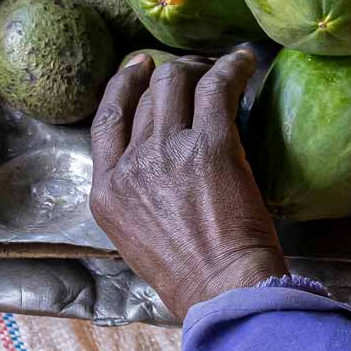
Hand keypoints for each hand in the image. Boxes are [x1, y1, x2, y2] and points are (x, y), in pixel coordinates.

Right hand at [89, 50, 288, 318]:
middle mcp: (130, 165)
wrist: (223, 291)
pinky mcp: (209, 145)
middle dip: (170, 75)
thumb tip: (156, 169)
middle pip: (144, 97)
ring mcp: (166, 151)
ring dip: (198, 67)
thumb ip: (137, 198)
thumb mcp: (138, 239)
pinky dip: (232, 67)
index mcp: (107, 191)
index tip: (139, 68)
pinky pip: (217, 88)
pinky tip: (245, 60)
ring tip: (219, 64)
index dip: (122, 87)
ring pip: (175, 83)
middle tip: (195, 70)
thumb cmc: (192, 278)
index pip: (105, 121)